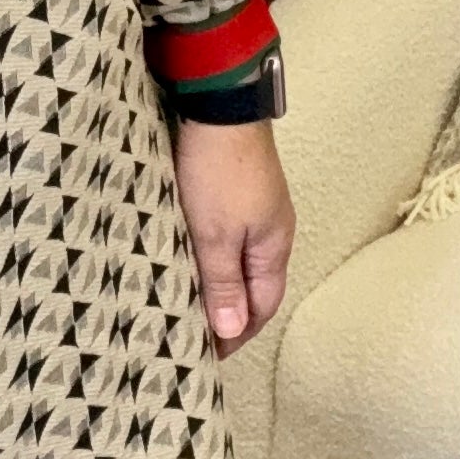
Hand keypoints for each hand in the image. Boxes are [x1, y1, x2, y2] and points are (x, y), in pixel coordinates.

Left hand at [172, 120, 294, 355]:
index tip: (205, 353)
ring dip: (217, 282)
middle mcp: (271, 230)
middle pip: (253, 285)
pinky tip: (186, 255)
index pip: (261, 307)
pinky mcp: (236, 188)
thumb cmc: (218, 172)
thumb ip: (223, 282)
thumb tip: (232, 327)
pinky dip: (210, 254)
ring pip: (238, 259)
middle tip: (192, 332)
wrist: (219, 105)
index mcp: (274, 248)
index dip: (236, 333)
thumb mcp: (216, 235)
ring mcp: (255, 207)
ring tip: (185, 299)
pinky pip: (227, 236)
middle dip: (228, 312)